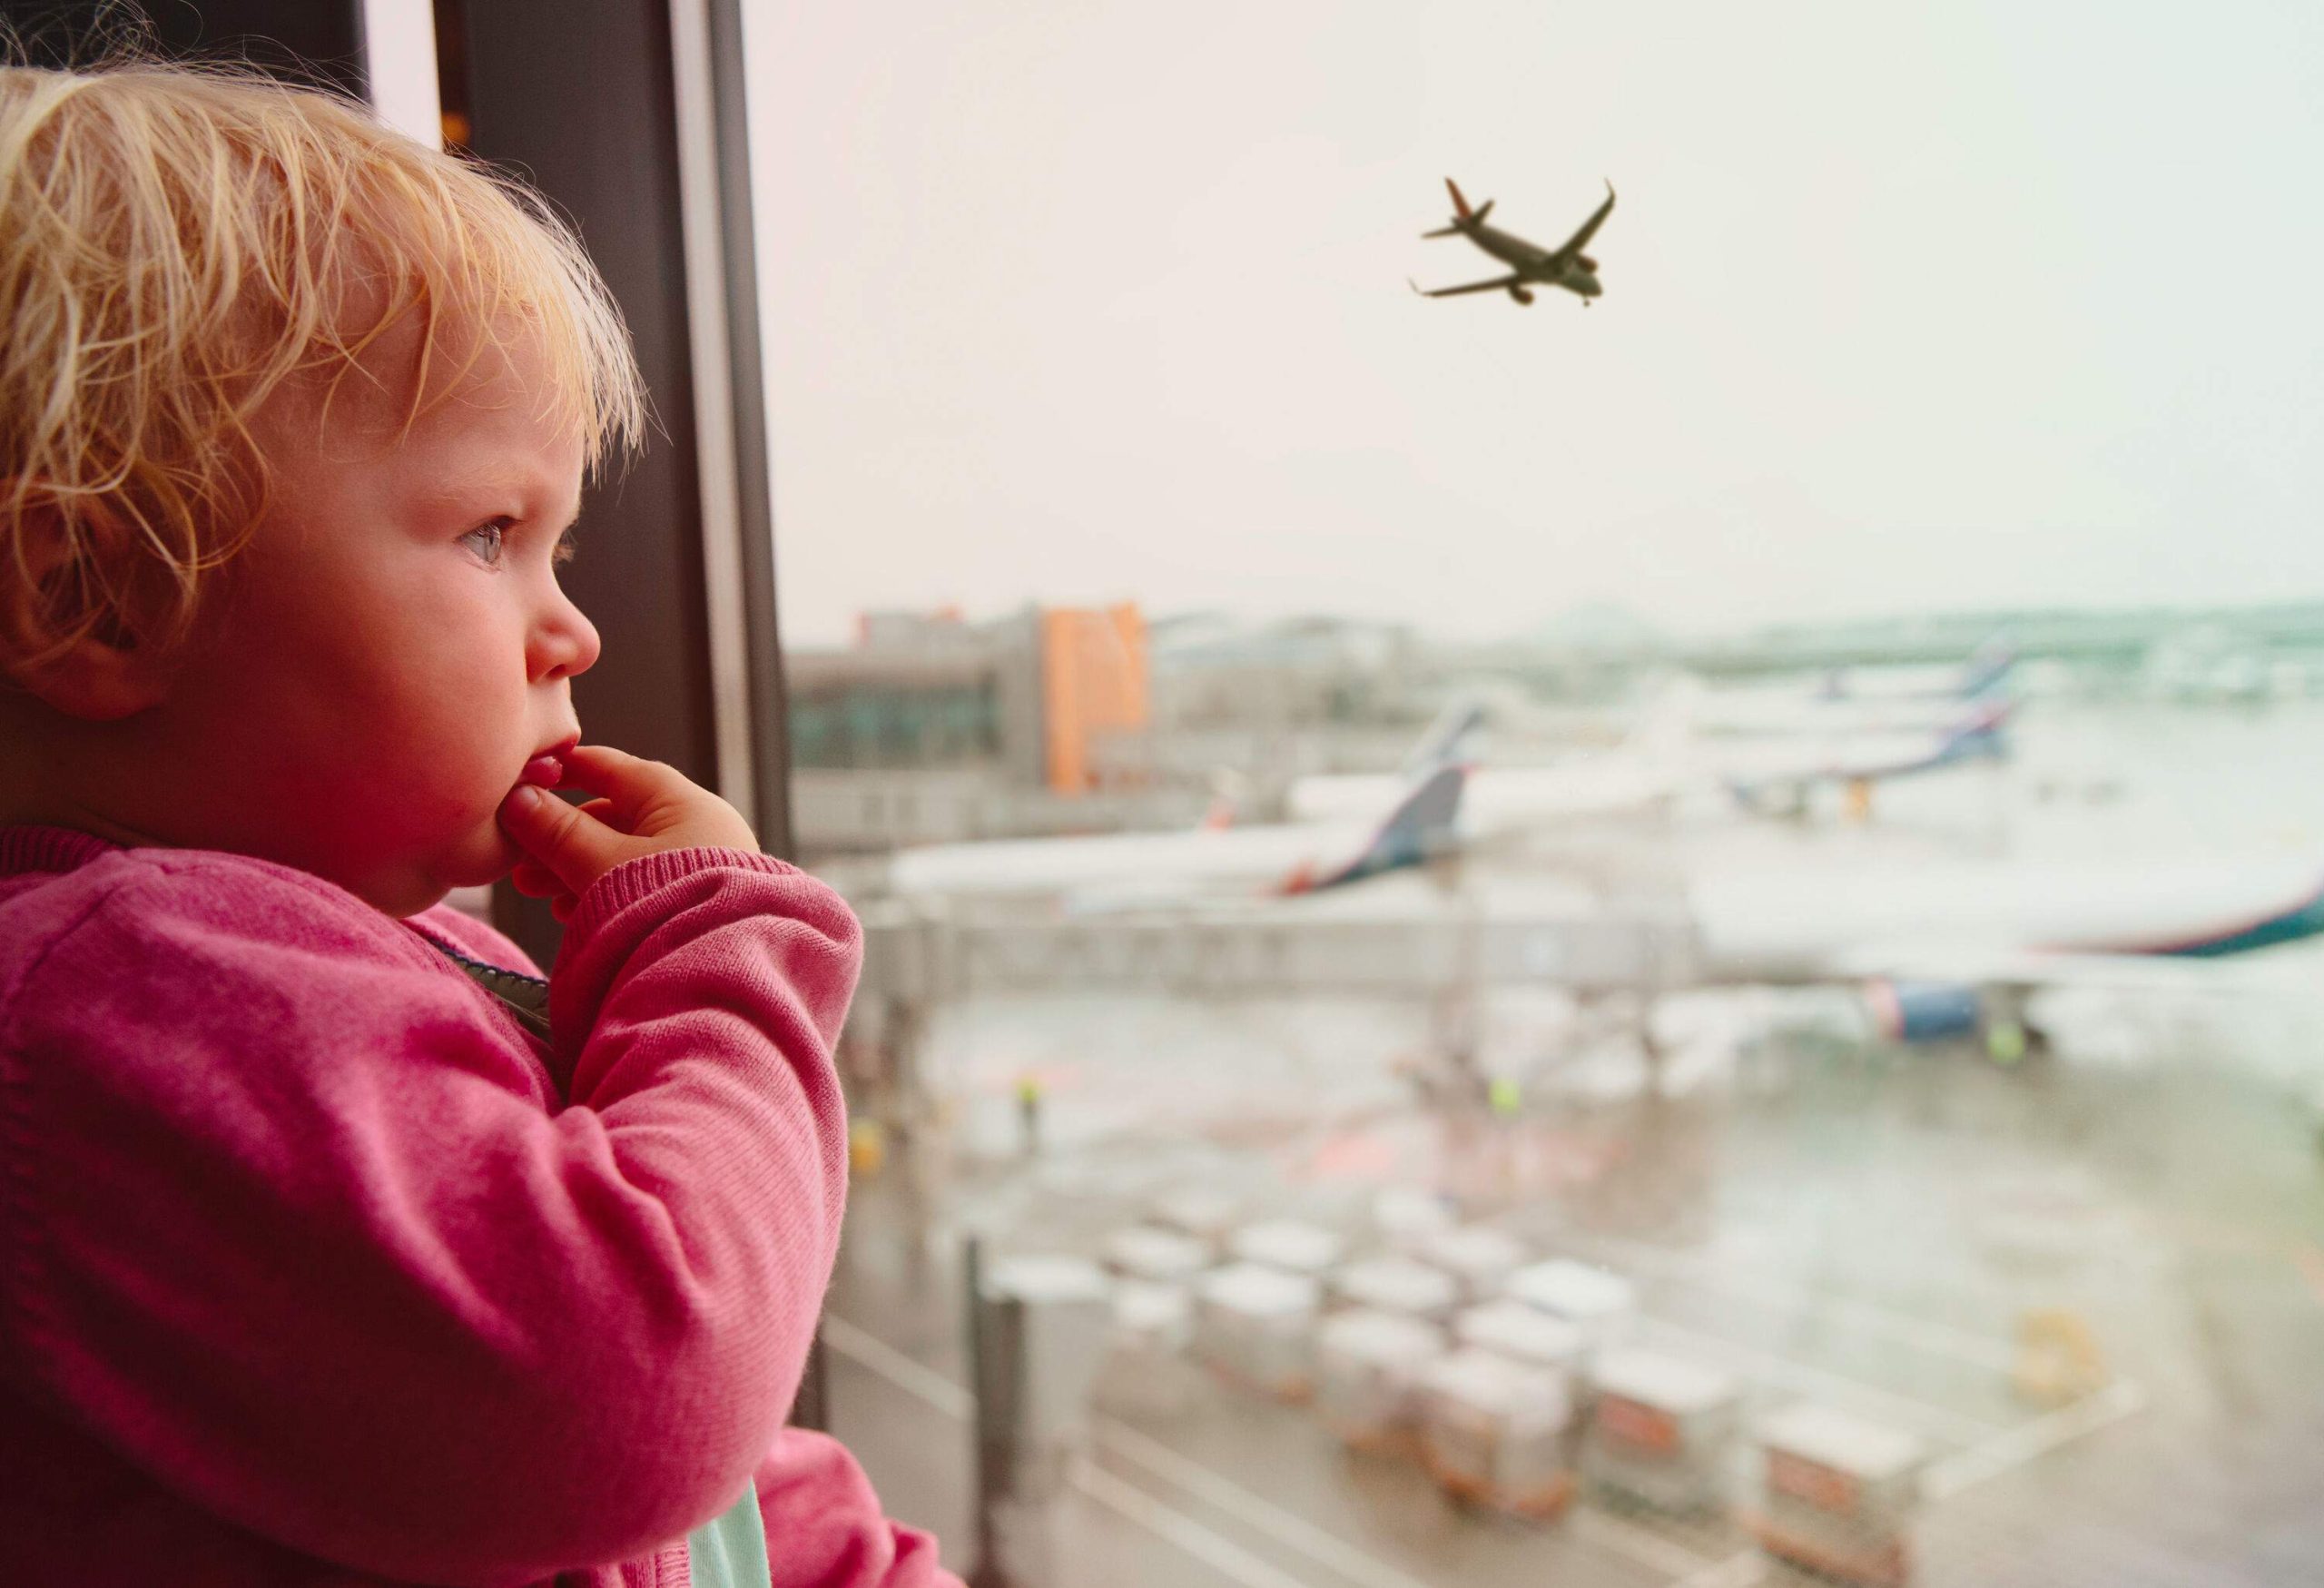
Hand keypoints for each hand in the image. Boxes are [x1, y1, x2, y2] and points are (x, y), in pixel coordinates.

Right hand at [498, 744, 759, 921]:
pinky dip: (602, 891)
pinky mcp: (697, 902)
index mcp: (681, 800)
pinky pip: (640, 885)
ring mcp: (701, 866)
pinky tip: (569, 911)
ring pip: (622, 855)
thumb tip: (518, 799)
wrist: (723, 973)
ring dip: (574, 868)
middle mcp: (697, 826)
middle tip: (517, 858)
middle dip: (560, 837)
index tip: (523, 779)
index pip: (611, 768)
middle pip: (614, 817)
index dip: (563, 771)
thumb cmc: (668, 907)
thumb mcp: (602, 865)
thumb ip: (558, 832)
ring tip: (534, 889)